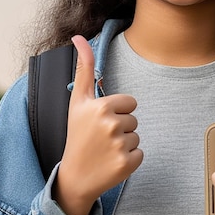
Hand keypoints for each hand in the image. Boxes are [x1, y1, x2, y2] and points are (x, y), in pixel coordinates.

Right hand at [52, 35, 142, 214]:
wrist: (74, 176)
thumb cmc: (77, 135)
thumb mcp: (77, 101)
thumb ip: (83, 68)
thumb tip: (79, 37)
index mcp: (101, 106)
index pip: (130, 102)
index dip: (117, 112)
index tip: (100, 121)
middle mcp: (111, 124)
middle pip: (134, 119)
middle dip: (120, 128)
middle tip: (101, 138)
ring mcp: (119, 145)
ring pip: (136, 136)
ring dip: (124, 143)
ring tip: (105, 150)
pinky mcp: (127, 164)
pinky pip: (140, 153)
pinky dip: (129, 159)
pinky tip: (111, 162)